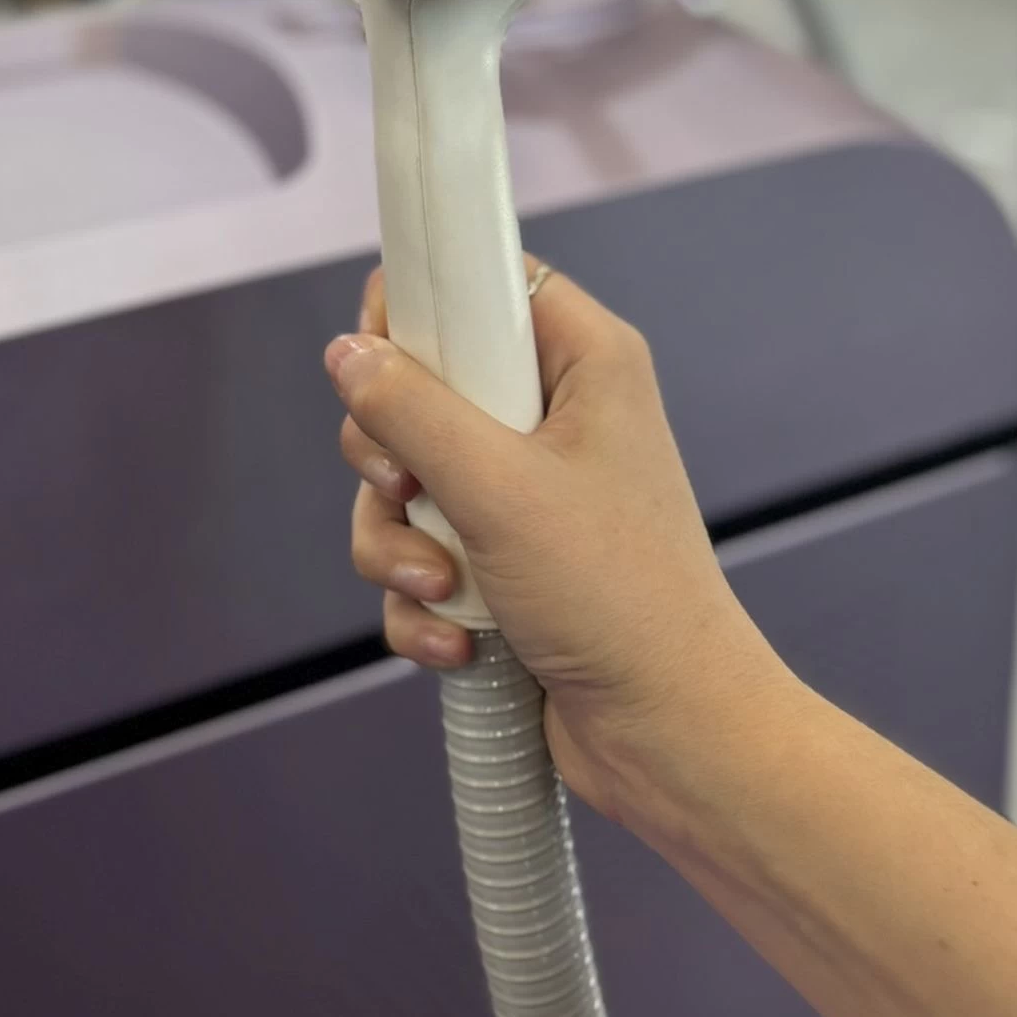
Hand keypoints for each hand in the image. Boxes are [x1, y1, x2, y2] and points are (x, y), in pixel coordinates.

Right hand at [326, 262, 788, 830]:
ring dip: (401, 544)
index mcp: (583, 362)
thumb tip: (348, 355)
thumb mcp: (499, 489)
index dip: (420, 308)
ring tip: (443, 587)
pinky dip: (424, 600)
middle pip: (421, 386)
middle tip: (409, 488)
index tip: (379, 356)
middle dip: (392, 457)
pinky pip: (422, 553)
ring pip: (407, 481)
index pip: (484, 281)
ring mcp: (528, 493)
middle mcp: (555, 416)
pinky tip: (458, 638)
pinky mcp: (504, 562)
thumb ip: (411, 411)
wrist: (668, 735)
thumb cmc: (621, 599)